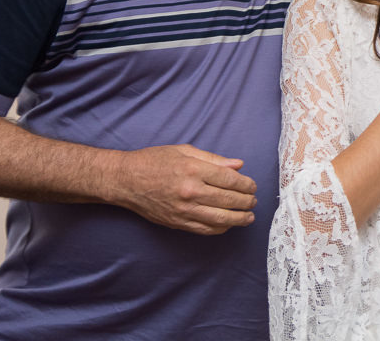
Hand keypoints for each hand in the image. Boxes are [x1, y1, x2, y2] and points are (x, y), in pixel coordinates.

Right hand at [109, 144, 257, 235]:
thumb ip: (213, 159)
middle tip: (254, 201)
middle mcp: (190, 191)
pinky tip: (228, 224)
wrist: (125, 180)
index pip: (230, 180)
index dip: (246, 185)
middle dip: (247, 202)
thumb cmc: (154, 161)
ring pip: (220, 219)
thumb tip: (238, 165)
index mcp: (193, 169)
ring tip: (249, 217)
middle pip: (229, 200)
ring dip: (239, 219)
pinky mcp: (177, 222)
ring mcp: (183, 210)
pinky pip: (204, 229)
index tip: (252, 186)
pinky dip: (220, 228)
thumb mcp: (184, 150)